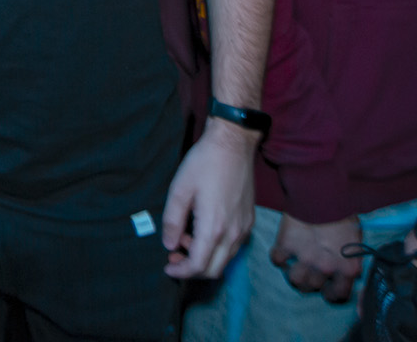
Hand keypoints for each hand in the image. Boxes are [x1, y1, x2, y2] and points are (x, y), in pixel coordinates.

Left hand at [160, 121, 257, 278]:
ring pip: (225, 260)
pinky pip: (233, 246)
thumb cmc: (204, 163)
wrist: (233, 143)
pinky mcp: (249, 220)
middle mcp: (233, 233)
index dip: (181, 272)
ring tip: (185, 240)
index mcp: (214, 227)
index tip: (167, 268)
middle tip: (174, 258)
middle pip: (214, 270)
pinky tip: (202, 230)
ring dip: (204, 258)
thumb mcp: (179, 189)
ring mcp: (244, 228)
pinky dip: (216, 248)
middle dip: (192, 270)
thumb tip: (169, 245)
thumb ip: (172, 221)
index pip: (198, 266)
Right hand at [270, 214, 362, 301]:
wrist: (323, 191)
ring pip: (295, 279)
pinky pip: (278, 259)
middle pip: (313, 287)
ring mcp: (305, 258)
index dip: (331, 293)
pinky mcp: (286, 245)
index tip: (326, 288)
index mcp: (346, 268)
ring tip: (295, 264)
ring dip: (295, 273)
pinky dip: (278, 257)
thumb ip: (349, 259)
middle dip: (311, 281)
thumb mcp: (355, 239)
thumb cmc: (342, 213)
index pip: (338, 295)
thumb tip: (344, 270)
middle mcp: (326, 268)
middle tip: (309, 270)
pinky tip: (283, 251)